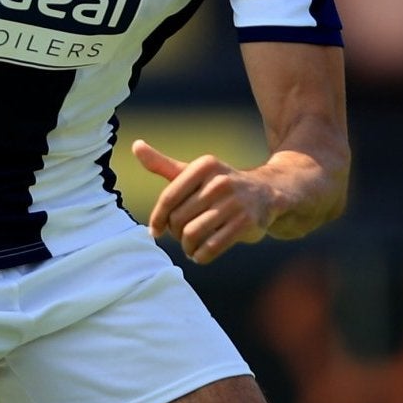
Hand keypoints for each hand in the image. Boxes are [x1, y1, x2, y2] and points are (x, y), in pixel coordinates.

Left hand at [132, 139, 277, 264]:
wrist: (266, 193)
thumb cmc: (219, 185)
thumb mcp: (192, 172)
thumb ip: (163, 164)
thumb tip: (136, 146)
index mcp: (204, 166)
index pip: (169, 197)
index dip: (158, 218)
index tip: (155, 231)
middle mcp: (220, 181)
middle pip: (179, 218)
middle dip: (175, 233)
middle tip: (180, 236)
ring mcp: (235, 202)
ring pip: (193, 233)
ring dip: (187, 247)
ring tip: (189, 247)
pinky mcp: (246, 222)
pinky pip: (212, 246)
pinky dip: (201, 256)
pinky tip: (200, 255)